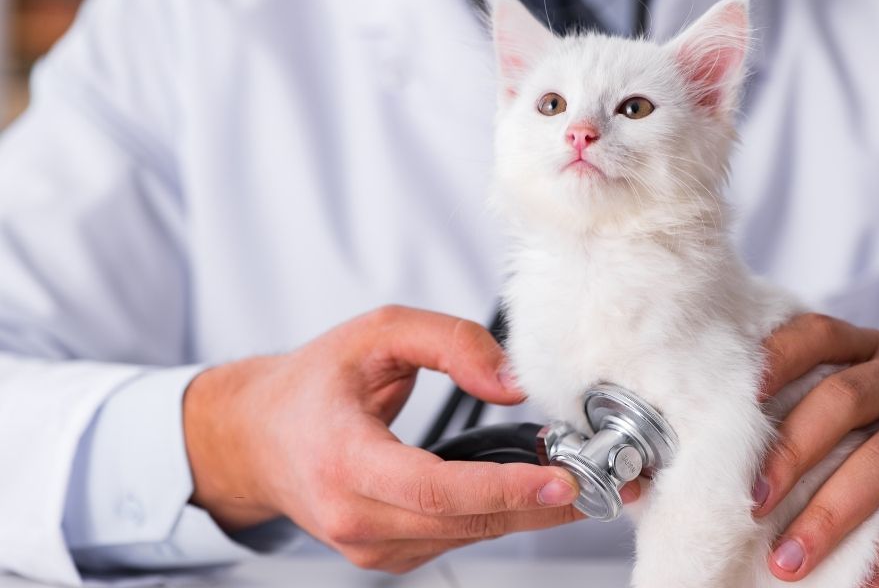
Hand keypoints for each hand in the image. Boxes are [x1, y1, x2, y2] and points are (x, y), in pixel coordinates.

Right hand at [183, 306, 624, 572]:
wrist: (261, 437)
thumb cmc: (314, 384)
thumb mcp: (376, 334)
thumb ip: (448, 342)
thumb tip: (511, 382)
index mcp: (342, 457)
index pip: (431, 488)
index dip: (502, 490)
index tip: (562, 481)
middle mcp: (352, 515)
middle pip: (465, 521)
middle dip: (542, 502)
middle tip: (608, 480)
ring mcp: (367, 544)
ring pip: (468, 535)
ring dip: (528, 510)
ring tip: (581, 479)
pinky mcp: (382, 554)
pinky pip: (454, 538)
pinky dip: (496, 514)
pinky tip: (527, 489)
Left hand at [753, 313, 878, 583]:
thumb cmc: (818, 423)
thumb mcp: (794, 403)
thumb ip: (741, 416)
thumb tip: (642, 472)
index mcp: (850, 348)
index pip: (813, 334)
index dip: (777, 358)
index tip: (740, 396)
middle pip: (844, 398)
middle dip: (793, 451)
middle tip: (753, 500)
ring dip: (830, 512)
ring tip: (786, 557)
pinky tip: (864, 575)